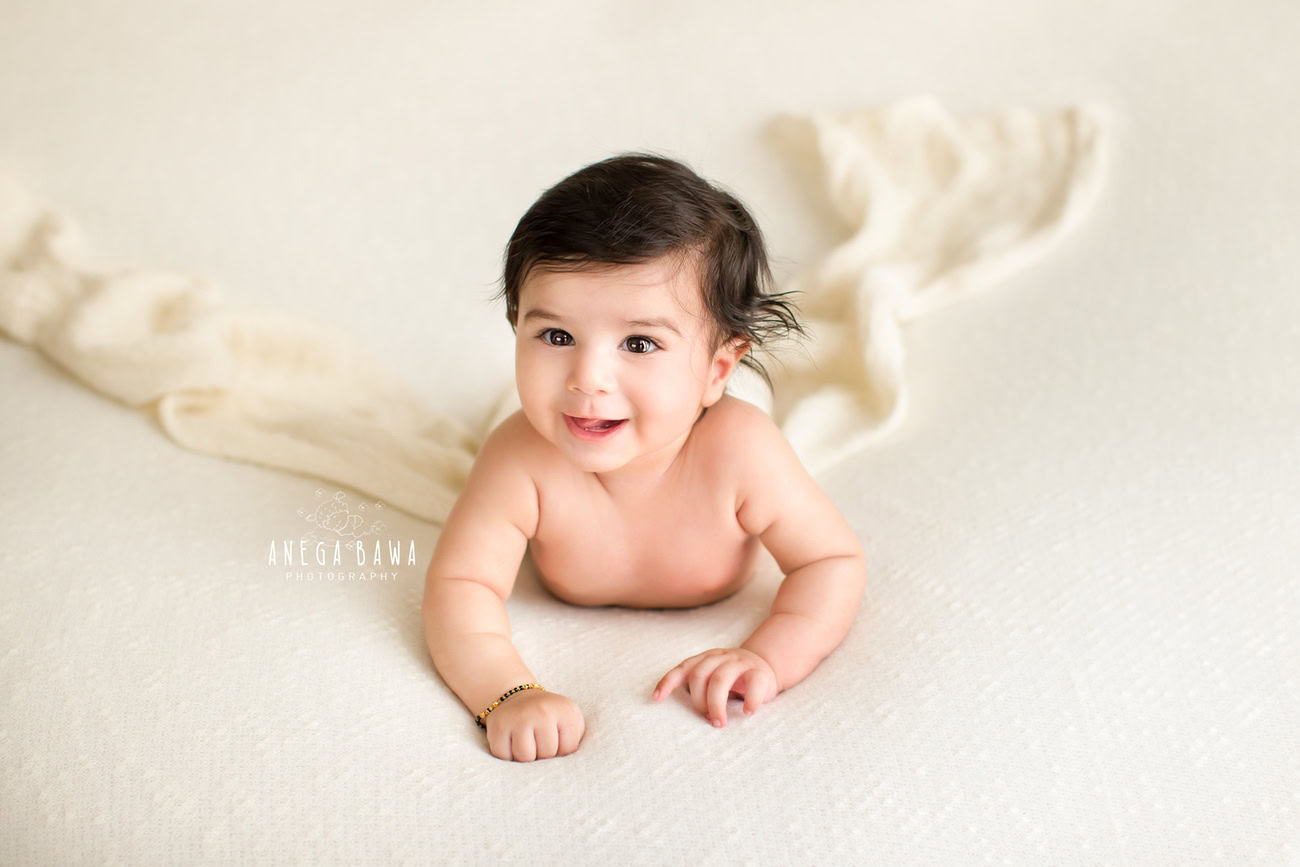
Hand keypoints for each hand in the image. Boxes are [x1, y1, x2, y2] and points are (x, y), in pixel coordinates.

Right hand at [483, 689, 584, 761]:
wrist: (520, 699)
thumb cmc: (550, 719)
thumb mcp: (570, 722)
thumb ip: (574, 741)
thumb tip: (564, 768)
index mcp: (565, 710)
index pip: (568, 749)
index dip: (562, 750)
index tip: (556, 737)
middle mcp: (542, 710)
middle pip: (547, 753)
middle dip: (544, 754)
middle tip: (539, 740)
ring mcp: (519, 716)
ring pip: (525, 757)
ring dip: (526, 757)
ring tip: (527, 743)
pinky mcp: (498, 725)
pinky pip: (504, 756)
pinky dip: (507, 755)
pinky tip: (512, 742)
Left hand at [651, 647, 777, 726]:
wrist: (765, 666)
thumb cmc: (732, 680)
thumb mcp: (713, 678)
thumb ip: (700, 689)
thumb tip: (686, 717)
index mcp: (705, 659)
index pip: (682, 668)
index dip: (667, 682)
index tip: (656, 699)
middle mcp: (720, 657)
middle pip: (699, 675)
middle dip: (698, 701)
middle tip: (706, 720)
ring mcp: (740, 663)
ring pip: (720, 679)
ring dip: (716, 705)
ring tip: (719, 723)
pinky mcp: (759, 672)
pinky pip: (753, 684)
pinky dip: (749, 701)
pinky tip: (747, 713)